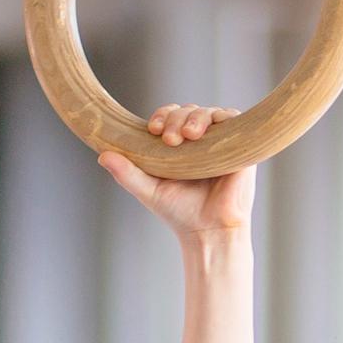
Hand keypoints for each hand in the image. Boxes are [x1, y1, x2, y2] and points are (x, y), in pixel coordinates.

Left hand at [100, 106, 253, 241]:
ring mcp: (221, 142)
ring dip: (196, 117)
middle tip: (169, 139)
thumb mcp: (148, 190)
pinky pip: (234, 120)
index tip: (152, 129)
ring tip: (188, 135)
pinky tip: (210, 131)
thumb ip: (127, 173)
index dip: (161, 116)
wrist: (209, 232)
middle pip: (188, 110)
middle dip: (176, 118)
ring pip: (209, 112)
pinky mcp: (240, 147)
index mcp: (179, 145)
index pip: (170, 117)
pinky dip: (222, 118)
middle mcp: (201, 140)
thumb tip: (102, 155)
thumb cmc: (180, 213)